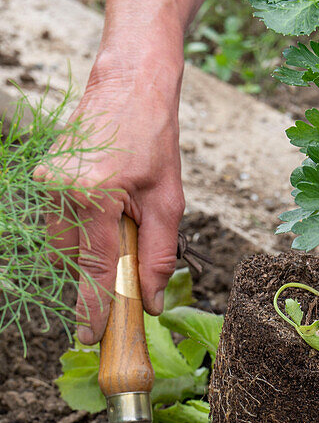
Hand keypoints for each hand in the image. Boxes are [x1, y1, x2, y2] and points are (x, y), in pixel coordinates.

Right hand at [35, 55, 184, 343]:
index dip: (94, 307)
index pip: (94, 268)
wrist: (128, 85)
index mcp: (95, 195)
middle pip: (73, 261)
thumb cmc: (153, 138)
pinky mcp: (45, 178)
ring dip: (90, 251)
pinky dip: (83, 231)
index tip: (92, 337)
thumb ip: (159, 255)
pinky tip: (107, 211)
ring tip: (122, 224)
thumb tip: (150, 301)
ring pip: (63, 244)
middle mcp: (61, 190)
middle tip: (122, 279)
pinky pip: (60, 223)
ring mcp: (48, 182)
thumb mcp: (168, 200)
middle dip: (96, 278)